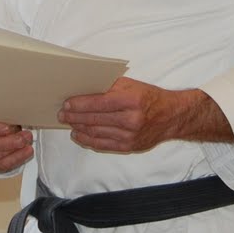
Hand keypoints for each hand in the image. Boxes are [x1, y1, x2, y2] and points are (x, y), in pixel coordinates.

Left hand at [58, 77, 199, 152]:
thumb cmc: (149, 97)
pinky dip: (88, 140)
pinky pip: (103, 144)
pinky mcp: (129, 146)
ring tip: (69, 124)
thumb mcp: (132, 85)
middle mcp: (131, 119)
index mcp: (131, 100)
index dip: (79, 105)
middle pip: (95, 119)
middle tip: (62, 115)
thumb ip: (109, 87)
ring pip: (96, 133)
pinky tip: (79, 135)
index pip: (98, 103)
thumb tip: (84, 89)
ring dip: (79, 128)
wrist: (171, 117)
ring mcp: (130, 135)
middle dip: (74, 117)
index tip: (66, 104)